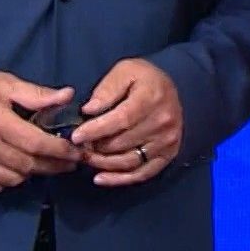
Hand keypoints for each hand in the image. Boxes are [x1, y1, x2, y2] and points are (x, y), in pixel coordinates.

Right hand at [0, 71, 83, 191]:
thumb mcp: (6, 84)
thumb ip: (36, 94)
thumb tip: (67, 95)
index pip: (36, 143)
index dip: (60, 150)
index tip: (77, 152)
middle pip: (28, 164)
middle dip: (53, 165)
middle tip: (69, 162)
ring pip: (14, 178)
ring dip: (32, 173)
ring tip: (44, 163)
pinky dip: (10, 179)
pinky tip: (18, 168)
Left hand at [69, 58, 182, 186]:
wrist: (173, 89)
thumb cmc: (144, 79)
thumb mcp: (125, 70)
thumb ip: (107, 89)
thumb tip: (89, 110)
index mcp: (151, 98)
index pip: (121, 119)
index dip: (96, 130)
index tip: (76, 136)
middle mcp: (163, 122)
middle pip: (122, 143)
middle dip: (96, 147)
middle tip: (78, 147)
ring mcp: (167, 141)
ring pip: (129, 161)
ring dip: (103, 164)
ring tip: (86, 159)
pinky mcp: (168, 155)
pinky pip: (142, 174)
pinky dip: (119, 179)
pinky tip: (100, 178)